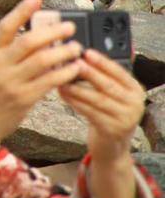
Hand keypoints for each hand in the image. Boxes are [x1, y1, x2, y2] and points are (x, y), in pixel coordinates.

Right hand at [0, 0, 83, 146]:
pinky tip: (75, 68)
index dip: (22, 11)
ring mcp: (11, 82)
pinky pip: (50, 81)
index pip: (6, 27)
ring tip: (76, 47)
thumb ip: (4, 53)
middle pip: (29, 41)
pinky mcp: (24, 98)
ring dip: (64, 51)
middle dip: (53, 31)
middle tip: (69, 27)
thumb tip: (31, 36)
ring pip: (43, 60)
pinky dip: (65, 72)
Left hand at [59, 49, 143, 197]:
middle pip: (108, 85)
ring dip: (77, 88)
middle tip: (72, 63)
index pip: (119, 72)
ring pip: (97, 99)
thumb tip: (78, 57)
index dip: (102, 62)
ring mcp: (125, 119)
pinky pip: (90, 112)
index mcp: (135, 90)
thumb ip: (101, 78)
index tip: (87, 52)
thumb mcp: (112, 94)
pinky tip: (63, 94)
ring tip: (62, 80)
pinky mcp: (112, 130)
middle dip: (89, 73)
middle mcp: (135, 104)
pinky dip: (75, 102)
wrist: (112, 145)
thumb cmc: (107, 112)